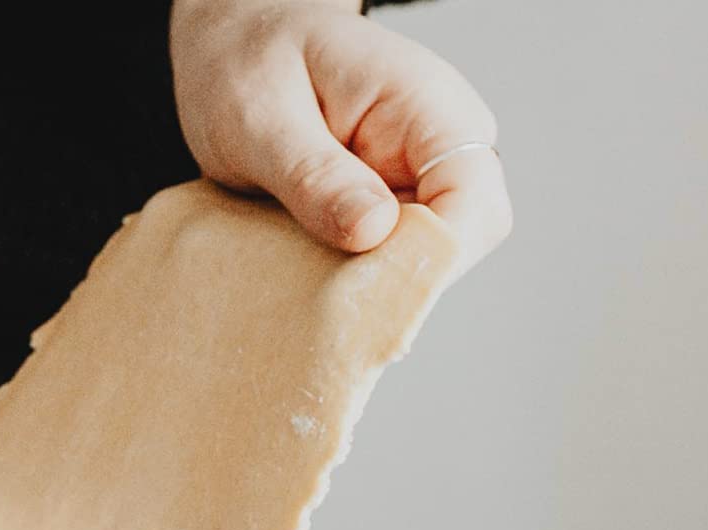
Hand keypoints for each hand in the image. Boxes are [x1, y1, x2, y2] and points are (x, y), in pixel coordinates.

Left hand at [171, 0, 511, 272]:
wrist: (235, 47)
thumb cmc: (249, 61)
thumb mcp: (262, 115)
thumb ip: (314, 173)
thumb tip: (373, 231)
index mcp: (426, 106)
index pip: (473, 200)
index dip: (432, 259)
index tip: (366, 294)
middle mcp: (436, 148)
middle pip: (456, 246)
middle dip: (397, 285)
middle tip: (320, 304)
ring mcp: (413, 183)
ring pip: (420, 266)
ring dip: (366, 291)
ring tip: (301, 288)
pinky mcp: (383, 212)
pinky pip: (381, 266)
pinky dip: (346, 286)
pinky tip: (302, 281)